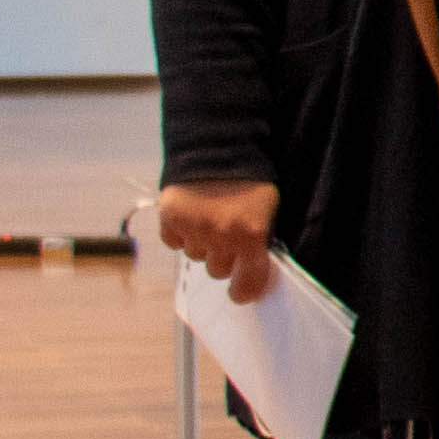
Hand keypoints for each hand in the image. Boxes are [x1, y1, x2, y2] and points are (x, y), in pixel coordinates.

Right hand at [155, 179, 279, 300]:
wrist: (218, 147)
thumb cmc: (250, 178)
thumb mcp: (267, 209)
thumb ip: (259, 241)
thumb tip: (250, 271)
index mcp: (250, 234)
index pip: (247, 282)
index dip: (244, 290)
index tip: (241, 292)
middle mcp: (220, 235)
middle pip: (218, 270)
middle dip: (223, 257)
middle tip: (227, 237)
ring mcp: (193, 228)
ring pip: (196, 256)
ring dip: (202, 243)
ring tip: (209, 218)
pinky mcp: (171, 218)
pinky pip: (174, 242)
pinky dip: (181, 233)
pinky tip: (191, 216)